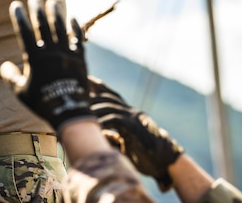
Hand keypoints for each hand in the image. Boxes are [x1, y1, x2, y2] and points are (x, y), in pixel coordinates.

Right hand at [0, 0, 93, 131]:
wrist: (68, 111)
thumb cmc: (42, 102)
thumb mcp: (21, 92)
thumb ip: (11, 77)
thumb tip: (4, 66)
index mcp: (34, 58)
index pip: (24, 32)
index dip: (19, 17)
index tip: (16, 5)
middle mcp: (50, 52)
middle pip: (42, 25)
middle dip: (37, 9)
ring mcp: (66, 54)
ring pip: (60, 28)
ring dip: (55, 13)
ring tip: (52, 1)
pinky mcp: (80, 59)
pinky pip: (77, 39)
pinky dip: (75, 28)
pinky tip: (73, 18)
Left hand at [88, 76, 183, 191]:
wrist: (165, 163)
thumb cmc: (145, 156)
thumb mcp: (127, 142)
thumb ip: (114, 134)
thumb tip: (100, 133)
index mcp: (129, 113)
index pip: (112, 94)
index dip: (98, 86)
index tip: (85, 79)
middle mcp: (131, 111)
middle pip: (108, 96)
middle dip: (91, 93)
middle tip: (76, 93)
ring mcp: (133, 118)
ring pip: (109, 106)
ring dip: (93, 108)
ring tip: (79, 112)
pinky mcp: (134, 127)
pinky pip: (114, 119)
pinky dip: (102, 121)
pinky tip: (92, 125)